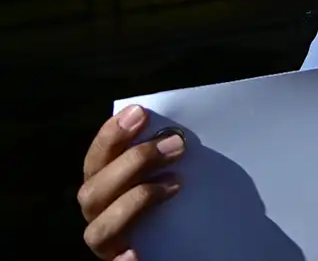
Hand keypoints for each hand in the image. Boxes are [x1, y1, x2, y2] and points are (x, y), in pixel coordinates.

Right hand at [79, 105, 184, 259]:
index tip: (139, 112)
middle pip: (94, 190)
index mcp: (103, 186)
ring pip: (99, 228)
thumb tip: (176, 132)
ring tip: (175, 185)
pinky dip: (125, 259)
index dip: (112, 135)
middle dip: (134, 162)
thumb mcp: (169, 174)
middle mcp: (98, 214)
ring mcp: (107, 243)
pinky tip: (136, 253)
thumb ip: (164, 155)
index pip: (97, 158)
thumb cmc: (177, 204)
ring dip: (136, 201)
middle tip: (176, 145)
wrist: (184, 245)